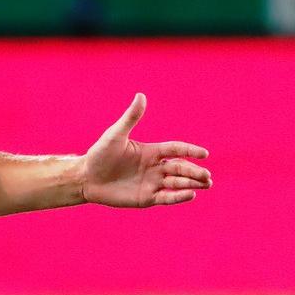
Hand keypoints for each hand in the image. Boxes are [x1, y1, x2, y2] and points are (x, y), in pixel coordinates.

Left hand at [81, 94, 212, 208]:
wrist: (86, 178)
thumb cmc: (100, 154)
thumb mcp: (115, 135)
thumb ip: (130, 118)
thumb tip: (140, 95)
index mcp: (151, 151)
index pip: (176, 150)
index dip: (190, 151)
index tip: (205, 154)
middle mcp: (155, 167)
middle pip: (180, 168)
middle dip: (195, 172)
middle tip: (208, 176)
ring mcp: (152, 183)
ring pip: (176, 183)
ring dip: (192, 184)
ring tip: (207, 184)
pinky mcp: (146, 198)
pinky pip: (165, 198)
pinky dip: (178, 197)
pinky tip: (190, 195)